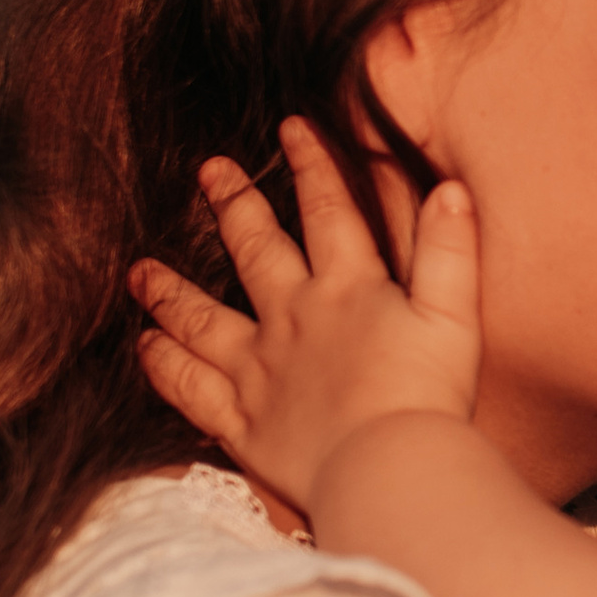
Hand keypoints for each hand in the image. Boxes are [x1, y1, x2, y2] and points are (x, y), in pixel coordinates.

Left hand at [132, 118, 480, 509]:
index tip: (290, 128)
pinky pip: (191, 389)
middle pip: (254, 250)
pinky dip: (164, 367)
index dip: (311, 165)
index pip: (327, 211)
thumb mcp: (454, 317)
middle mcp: (293, 319)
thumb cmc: (428, 396)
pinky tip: (146, 348)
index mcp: (347, 289)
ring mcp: (259, 370)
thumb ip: (450, 252)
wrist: (389, 468)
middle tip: (209, 171)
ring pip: (201, 319)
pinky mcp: (242, 422)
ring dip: (170, 291)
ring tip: (141, 270)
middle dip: (232, 205)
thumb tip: (451, 189)